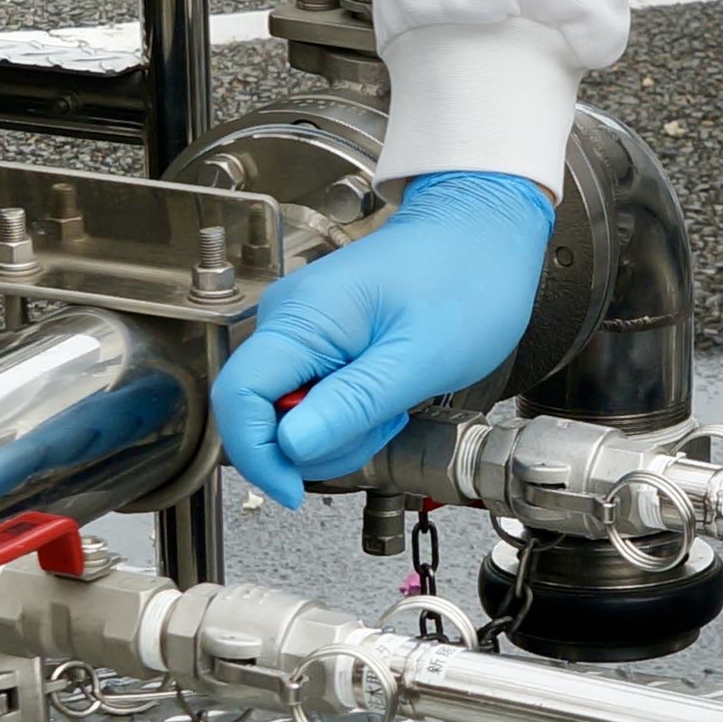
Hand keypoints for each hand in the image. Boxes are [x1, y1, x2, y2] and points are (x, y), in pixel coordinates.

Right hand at [210, 171, 552, 507]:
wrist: (484, 231)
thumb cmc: (466, 279)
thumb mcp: (418, 359)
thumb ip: (352, 404)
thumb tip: (292, 446)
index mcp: (303, 319)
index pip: (237, 399)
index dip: (258, 455)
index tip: (293, 490)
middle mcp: (288, 319)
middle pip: (261, 414)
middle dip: (315, 444)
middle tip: (381, 426)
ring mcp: (301, 328)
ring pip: (289, 412)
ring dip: (337, 430)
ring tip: (391, 403)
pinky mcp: (318, 338)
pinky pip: (311, 395)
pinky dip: (345, 412)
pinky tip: (383, 395)